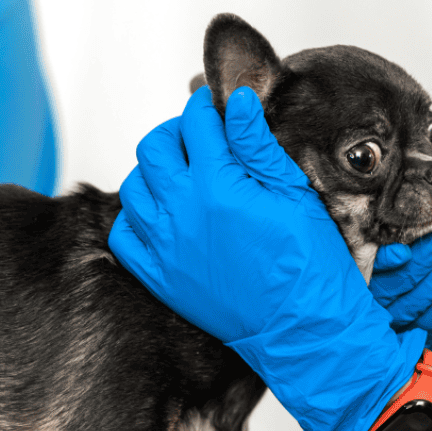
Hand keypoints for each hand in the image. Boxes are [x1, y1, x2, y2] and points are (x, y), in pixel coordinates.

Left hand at [108, 86, 425, 430]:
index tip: (213, 110)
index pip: (195, 123)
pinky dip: (135, 219)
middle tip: (196, 140)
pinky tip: (162, 217)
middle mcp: (181, 211)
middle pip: (153, 149)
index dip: (204, 109)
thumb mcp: (292, 192)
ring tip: (180, 177)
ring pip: (133, 188)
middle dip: (174, 135)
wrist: (301, 327)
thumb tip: (238, 102)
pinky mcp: (157, 276)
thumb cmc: (307, 263)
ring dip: (153, 174)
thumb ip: (257, 144)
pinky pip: (124, 235)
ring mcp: (163, 245)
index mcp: (217, 183)